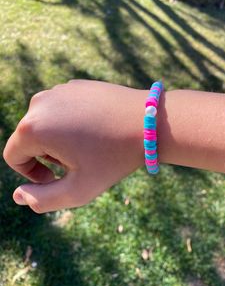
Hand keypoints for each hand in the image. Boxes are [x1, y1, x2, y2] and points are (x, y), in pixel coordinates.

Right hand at [3, 80, 146, 212]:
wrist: (149, 122)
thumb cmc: (114, 158)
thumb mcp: (79, 189)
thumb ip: (43, 200)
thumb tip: (17, 196)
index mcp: (33, 127)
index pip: (14, 156)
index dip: (32, 174)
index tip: (57, 178)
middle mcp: (39, 103)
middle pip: (30, 139)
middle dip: (48, 155)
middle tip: (80, 161)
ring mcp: (58, 90)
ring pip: (46, 124)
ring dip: (60, 140)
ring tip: (89, 144)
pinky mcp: (74, 85)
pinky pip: (62, 111)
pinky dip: (71, 123)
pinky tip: (97, 128)